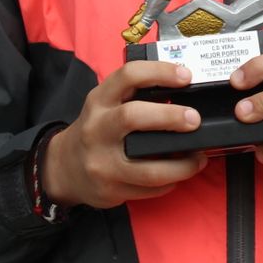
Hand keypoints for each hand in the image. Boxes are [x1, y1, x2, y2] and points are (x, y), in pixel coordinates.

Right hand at [41, 62, 208, 208]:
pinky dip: (170, 182)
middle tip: (195, 120)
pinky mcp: (110, 189)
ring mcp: (102, 162)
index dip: (160, 72)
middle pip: (133, 117)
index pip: (128, 76)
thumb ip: (135, 95)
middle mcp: (97, 128)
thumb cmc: (97, 130)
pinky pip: (148, 189)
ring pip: (148, 168)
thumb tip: (184, 90)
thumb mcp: (106, 104)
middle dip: (170, 117)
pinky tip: (179, 174)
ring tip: (198, 158)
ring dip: (181, 165)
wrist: (63, 168)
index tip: (186, 77)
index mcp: (100, 100)